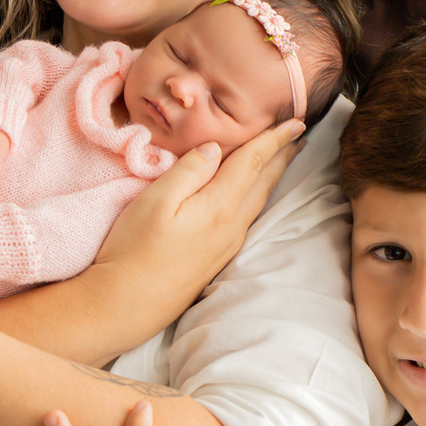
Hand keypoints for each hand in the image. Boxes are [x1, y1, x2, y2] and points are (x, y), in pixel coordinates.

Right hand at [89, 117, 304, 344]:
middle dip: (282, 156)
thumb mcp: (155, 200)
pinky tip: (252, 193)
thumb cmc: (134, 249)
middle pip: (264, 182)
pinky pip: (247, 216)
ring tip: (282, 158)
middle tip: (298, 135)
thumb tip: (214, 148)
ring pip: (258, 200)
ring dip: (272, 175)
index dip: (274, 139)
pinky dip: (257, 194)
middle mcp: (231, 226)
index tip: (296, 122)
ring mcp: (227, 244)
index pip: (253, 162)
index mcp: (219, 206)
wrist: (127, 304)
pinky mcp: (217, 257)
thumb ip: (188, 171)